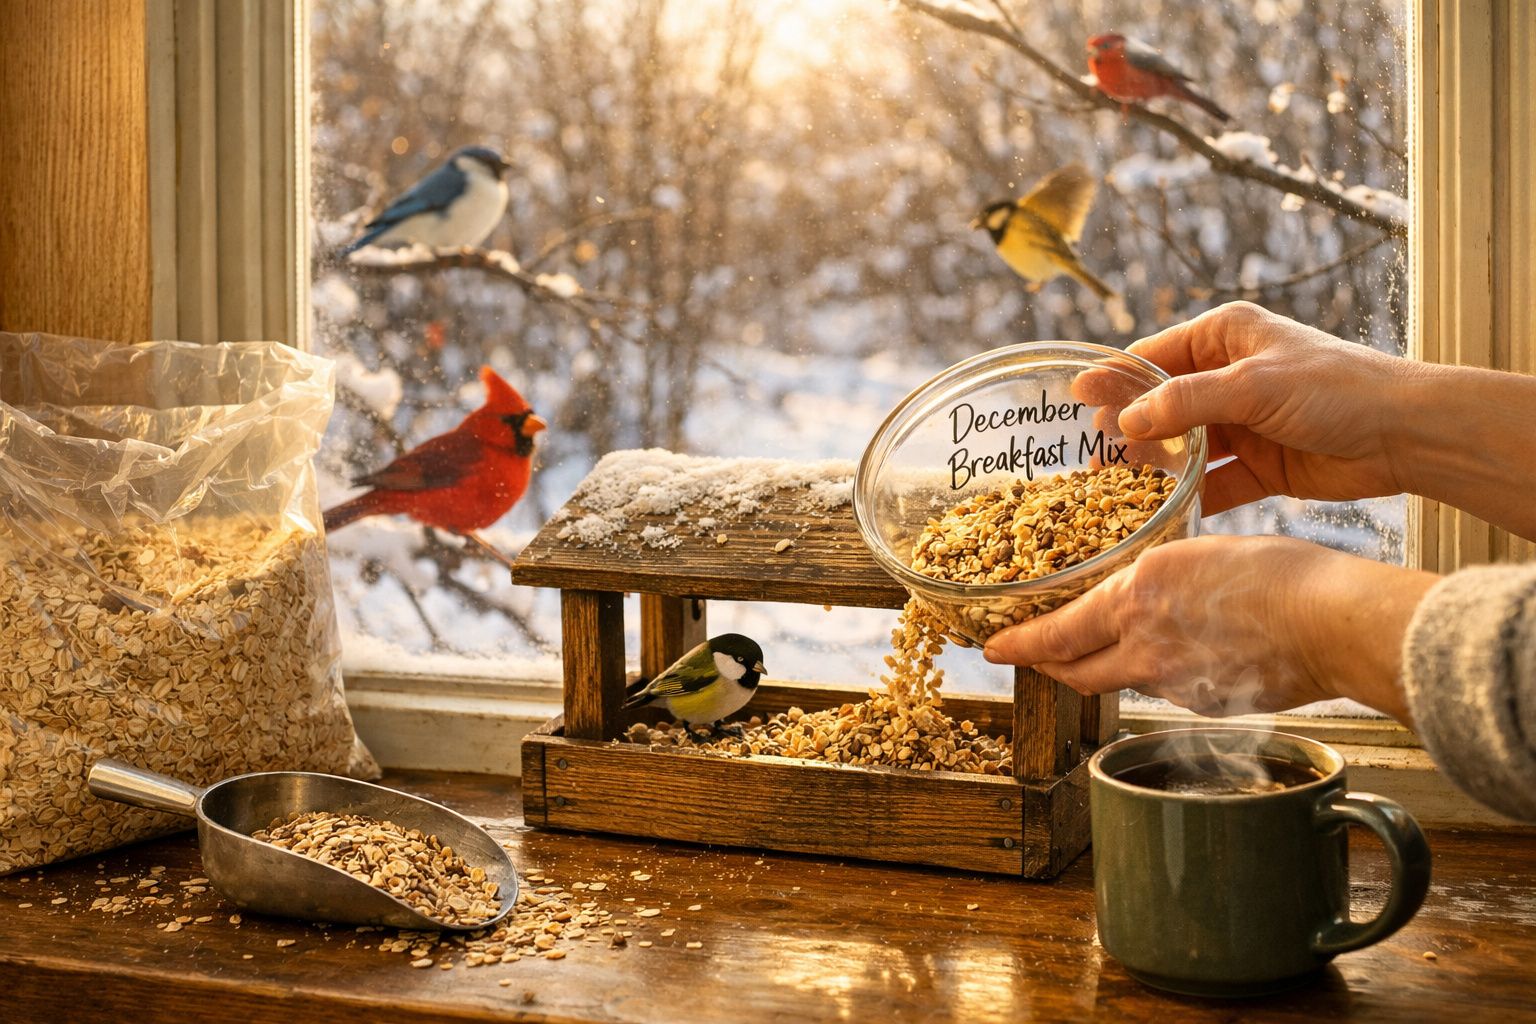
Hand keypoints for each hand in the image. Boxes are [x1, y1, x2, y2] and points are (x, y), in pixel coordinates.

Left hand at [982, 534, 1436, 721]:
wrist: (1333, 623)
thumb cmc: (1280, 574)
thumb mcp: (1198, 553)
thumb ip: (1157, 582)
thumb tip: (1144, 598)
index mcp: (1135, 595)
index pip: (1058, 633)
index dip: (1020, 644)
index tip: (994, 648)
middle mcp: (1143, 644)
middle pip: (1075, 671)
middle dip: (1047, 666)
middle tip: (1032, 658)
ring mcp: (1173, 681)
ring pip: (1121, 681)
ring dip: (1103, 670)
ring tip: (1104, 654)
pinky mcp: (1204, 704)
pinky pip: (1168, 691)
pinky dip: (1162, 677)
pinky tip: (1182, 658)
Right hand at [1118, 302, 1423, 514]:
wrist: (1405, 434)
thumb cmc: (1336, 388)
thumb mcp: (1251, 386)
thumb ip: (1185, 403)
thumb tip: (1126, 422)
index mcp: (1224, 337)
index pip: (1153, 357)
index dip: (1113, 381)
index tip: (1075, 401)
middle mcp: (1227, 377)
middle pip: (1161, 406)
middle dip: (1128, 431)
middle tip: (1091, 457)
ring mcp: (1242, 423)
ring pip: (1182, 447)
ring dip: (1154, 468)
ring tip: (1115, 490)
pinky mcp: (1259, 465)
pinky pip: (1211, 482)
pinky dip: (1188, 497)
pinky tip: (1159, 514)